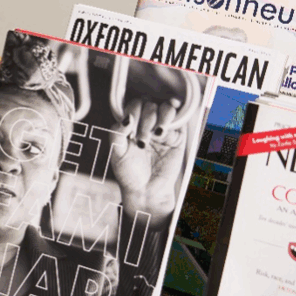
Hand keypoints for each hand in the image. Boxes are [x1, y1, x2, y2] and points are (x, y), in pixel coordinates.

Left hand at [109, 97, 187, 223]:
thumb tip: (128, 117)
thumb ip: (117, 132)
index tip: (130, 131)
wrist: (147, 190)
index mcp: (130, 124)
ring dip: (160, 118)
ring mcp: (162, 127)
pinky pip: (179, 118)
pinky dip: (175, 115)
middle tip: (142, 142)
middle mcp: (146, 123)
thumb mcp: (116, 152)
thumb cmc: (129, 172)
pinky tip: (169, 123)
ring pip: (165, 107)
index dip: (133, 112)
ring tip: (157, 135)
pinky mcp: (177, 135)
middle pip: (149, 104)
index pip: (133, 105)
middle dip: (145, 120)